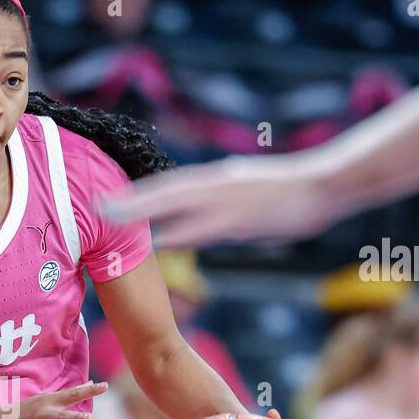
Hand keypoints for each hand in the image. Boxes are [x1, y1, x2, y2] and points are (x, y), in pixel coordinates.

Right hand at [0, 381, 107, 418]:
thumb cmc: (25, 411)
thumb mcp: (43, 399)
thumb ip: (67, 395)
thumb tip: (90, 383)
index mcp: (49, 403)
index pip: (72, 394)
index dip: (88, 391)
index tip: (104, 386)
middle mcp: (45, 417)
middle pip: (63, 417)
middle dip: (75, 418)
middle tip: (89, 418)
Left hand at [100, 151, 343, 247]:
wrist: (324, 184)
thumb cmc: (289, 192)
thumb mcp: (247, 190)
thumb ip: (220, 200)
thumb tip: (200, 214)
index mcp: (215, 179)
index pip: (167, 186)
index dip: (136, 193)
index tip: (107, 198)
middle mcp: (215, 184)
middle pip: (161, 193)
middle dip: (128, 201)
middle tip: (94, 205)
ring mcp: (226, 201)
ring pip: (175, 206)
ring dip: (143, 212)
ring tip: (110, 217)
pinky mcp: (241, 219)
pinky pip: (203, 227)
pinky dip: (179, 232)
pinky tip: (159, 239)